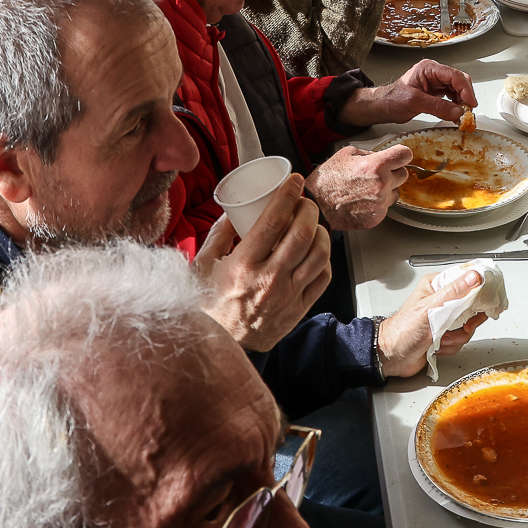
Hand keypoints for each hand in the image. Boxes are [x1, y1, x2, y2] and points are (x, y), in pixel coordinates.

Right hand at [192, 175, 331, 351]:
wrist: (218, 346)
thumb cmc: (208, 306)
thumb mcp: (202, 266)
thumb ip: (218, 235)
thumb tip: (234, 211)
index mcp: (243, 265)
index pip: (275, 220)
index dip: (288, 194)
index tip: (294, 181)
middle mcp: (269, 280)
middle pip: (303, 233)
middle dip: (309, 209)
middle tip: (304, 202)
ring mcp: (287, 296)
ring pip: (319, 254)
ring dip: (321, 232)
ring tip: (312, 224)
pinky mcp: (298, 310)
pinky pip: (323, 278)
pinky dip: (324, 258)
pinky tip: (315, 251)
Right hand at [306, 144, 412, 228]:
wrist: (315, 204)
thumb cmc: (327, 180)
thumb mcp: (346, 154)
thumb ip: (368, 153)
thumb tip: (379, 155)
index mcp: (376, 166)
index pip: (405, 155)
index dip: (401, 155)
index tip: (399, 157)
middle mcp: (382, 184)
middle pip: (404, 174)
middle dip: (393, 172)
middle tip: (378, 173)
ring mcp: (380, 203)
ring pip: (396, 192)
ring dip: (387, 189)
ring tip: (367, 188)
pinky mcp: (377, 217)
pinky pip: (385, 207)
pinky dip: (378, 204)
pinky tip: (363, 200)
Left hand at [338, 58, 476, 127]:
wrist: (382, 106)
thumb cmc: (392, 99)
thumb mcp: (414, 103)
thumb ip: (437, 107)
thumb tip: (457, 112)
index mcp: (428, 68)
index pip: (453, 75)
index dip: (465, 89)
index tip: (470, 103)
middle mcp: (434, 73)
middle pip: (459, 80)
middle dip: (466, 95)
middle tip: (468, 111)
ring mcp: (436, 82)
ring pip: (457, 89)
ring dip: (462, 101)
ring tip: (463, 114)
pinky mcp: (436, 92)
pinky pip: (452, 96)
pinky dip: (456, 105)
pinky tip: (456, 113)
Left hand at [374, 267, 491, 376]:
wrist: (393, 357)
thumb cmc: (403, 331)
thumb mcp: (430, 308)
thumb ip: (454, 292)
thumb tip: (474, 276)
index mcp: (437, 286)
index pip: (467, 280)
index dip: (480, 289)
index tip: (487, 299)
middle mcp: (442, 300)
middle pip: (473, 304)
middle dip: (468, 320)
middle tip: (462, 325)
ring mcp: (445, 317)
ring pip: (469, 324)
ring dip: (458, 335)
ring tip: (442, 337)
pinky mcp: (446, 333)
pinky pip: (462, 338)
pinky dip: (453, 344)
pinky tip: (439, 345)